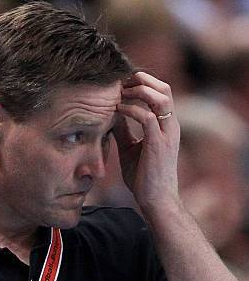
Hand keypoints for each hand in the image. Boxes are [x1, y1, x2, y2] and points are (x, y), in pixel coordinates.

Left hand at [114, 71, 180, 210]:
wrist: (156, 201)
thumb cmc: (143, 178)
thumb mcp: (129, 149)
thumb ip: (123, 130)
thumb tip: (110, 115)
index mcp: (166, 126)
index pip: (160, 92)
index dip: (142, 83)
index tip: (121, 83)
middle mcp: (170, 126)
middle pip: (164, 88)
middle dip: (142, 79)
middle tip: (120, 81)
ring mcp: (167, 134)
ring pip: (161, 97)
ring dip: (139, 90)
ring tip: (120, 93)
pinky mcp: (158, 144)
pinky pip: (146, 117)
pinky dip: (131, 109)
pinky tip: (117, 110)